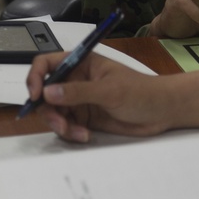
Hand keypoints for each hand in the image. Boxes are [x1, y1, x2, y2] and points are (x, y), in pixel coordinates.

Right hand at [25, 52, 169, 142]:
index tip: (36, 95)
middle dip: (48, 110)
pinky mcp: (84, 118)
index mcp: (80, 63)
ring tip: (77, 133)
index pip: (46, 64)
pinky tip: (85, 136)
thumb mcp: (109, 91)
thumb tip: (48, 92)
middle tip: (60, 124)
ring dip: (60, 125)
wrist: (162, 112)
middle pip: (45, 93)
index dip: (35, 77)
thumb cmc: (141, 92)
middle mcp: (75, 80)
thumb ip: (78, 92)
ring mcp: (79, 100)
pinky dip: (70, 133)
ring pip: (54, 112)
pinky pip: (66, 126)